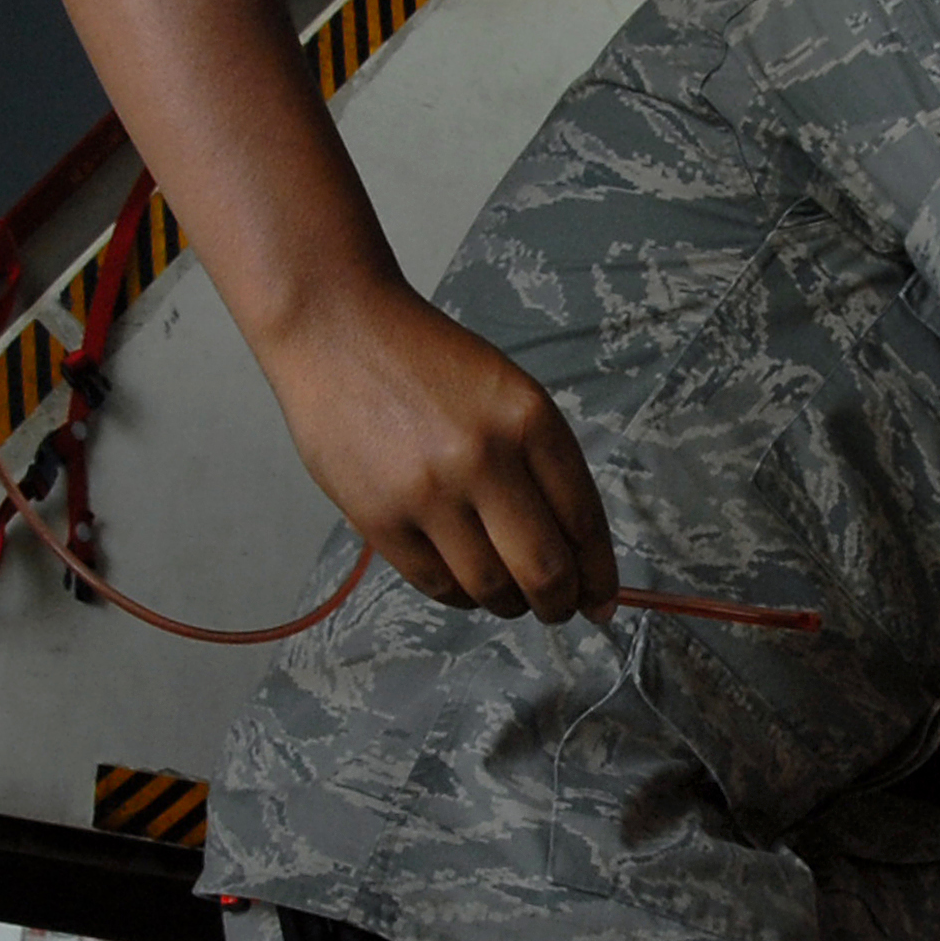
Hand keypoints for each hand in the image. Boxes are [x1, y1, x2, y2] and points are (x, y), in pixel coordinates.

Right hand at [258, 288, 618, 621]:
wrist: (337, 331)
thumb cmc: (430, 363)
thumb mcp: (509, 393)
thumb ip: (543, 465)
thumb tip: (577, 552)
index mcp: (530, 420)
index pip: (584, 522)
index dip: (599, 576)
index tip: (602, 602)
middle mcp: (485, 457)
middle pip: (544, 569)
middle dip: (561, 603)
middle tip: (559, 609)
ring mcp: (428, 491)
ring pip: (490, 587)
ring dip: (509, 605)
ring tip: (510, 597)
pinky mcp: (378, 517)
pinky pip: (435, 584)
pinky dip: (459, 596)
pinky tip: (465, 584)